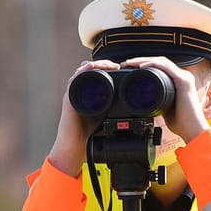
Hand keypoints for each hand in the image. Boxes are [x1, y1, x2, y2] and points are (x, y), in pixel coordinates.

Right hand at [47, 59, 122, 176]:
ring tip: (108, 65)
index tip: (122, 68)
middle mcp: (81, 91)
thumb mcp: (110, 118)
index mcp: (91, 94)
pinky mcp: (69, 98)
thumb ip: (120, 110)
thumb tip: (141, 110)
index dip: (109, 67)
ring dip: (96, 64)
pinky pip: (74, 80)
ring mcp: (74, 93)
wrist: (76, 146)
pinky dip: (83, 71)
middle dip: (104, 64)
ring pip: (83, 70)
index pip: (99, 73)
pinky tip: (92, 67)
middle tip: (116, 66)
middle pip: (91, 68)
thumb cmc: (91, 134)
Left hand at [120, 56, 210, 144]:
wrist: (192, 129)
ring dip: (144, 60)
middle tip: (127, 63)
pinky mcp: (183, 80)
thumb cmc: (181, 122)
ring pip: (161, 61)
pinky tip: (142, 66)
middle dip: (141, 60)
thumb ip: (157, 101)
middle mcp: (182, 76)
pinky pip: (166, 67)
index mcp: (178, 81)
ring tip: (131, 63)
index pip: (160, 67)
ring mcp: (184, 77)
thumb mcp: (164, 108)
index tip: (130, 69)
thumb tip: (144, 101)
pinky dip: (153, 64)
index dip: (145, 65)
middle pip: (159, 62)